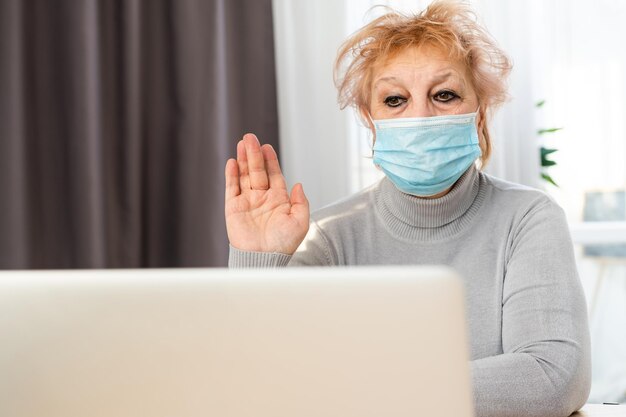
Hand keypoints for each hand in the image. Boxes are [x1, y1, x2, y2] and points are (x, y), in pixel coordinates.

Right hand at [224, 133, 309, 253]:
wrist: (264, 259)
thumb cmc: (283, 245)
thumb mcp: (300, 223)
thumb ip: (301, 202)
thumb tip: (298, 184)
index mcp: (279, 200)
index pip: (274, 175)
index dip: (270, 160)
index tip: (267, 147)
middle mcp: (262, 198)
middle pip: (258, 171)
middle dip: (255, 154)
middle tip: (251, 137)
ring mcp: (247, 202)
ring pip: (244, 176)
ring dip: (243, 159)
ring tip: (242, 143)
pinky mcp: (233, 209)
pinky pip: (232, 188)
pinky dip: (232, 175)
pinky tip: (232, 162)